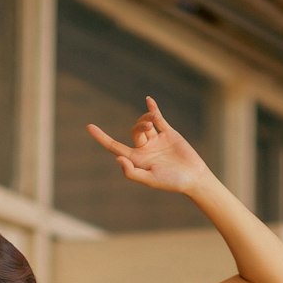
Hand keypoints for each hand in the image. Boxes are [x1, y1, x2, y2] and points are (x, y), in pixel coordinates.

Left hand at [86, 94, 209, 193]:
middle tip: (149, 128)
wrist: (193, 177)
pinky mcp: (168, 133)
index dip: (101, 137)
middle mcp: (145, 149)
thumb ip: (132, 172)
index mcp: (137, 160)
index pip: (114, 147)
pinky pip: (158, 118)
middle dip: (139, 126)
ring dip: (146, 118)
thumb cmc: (171, 182)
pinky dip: (153, 109)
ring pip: (144, 123)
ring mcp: (156, 140)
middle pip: (134, 131)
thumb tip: (118, 159)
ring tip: (153, 121)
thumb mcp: (150, 180)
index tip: (89, 127)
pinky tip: (148, 100)